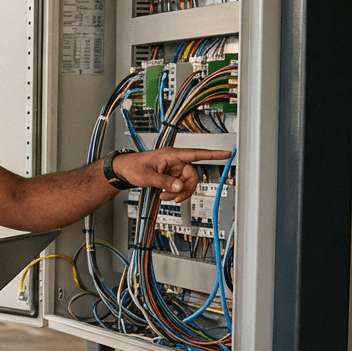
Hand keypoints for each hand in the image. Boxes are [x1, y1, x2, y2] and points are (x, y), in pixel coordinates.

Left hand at [112, 147, 230, 201]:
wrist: (124, 171)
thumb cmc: (133, 167)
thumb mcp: (148, 176)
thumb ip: (165, 182)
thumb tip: (179, 187)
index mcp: (172, 155)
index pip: (196, 154)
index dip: (213, 154)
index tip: (227, 153)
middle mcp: (176, 161)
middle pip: (193, 176)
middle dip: (185, 189)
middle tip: (174, 197)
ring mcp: (174, 169)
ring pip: (186, 184)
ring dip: (177, 193)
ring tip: (164, 196)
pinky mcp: (171, 177)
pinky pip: (179, 187)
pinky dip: (173, 193)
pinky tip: (163, 194)